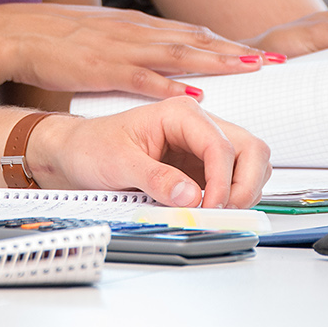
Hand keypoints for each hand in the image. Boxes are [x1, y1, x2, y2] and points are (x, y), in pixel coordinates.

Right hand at [0, 3, 270, 96]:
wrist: (18, 33)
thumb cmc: (58, 38)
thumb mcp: (106, 39)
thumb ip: (135, 50)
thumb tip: (162, 65)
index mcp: (139, 27)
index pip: (194, 34)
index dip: (229, 44)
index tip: (260, 55)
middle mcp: (138, 33)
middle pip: (198, 40)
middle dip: (237, 51)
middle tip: (273, 61)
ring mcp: (123, 48)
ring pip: (180, 54)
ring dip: (217, 62)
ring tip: (249, 70)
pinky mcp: (104, 68)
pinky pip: (143, 78)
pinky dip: (170, 87)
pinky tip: (192, 96)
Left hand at [23, 100, 271, 208]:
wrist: (76, 153)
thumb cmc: (93, 147)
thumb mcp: (118, 162)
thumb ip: (154, 178)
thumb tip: (190, 195)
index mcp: (181, 113)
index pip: (221, 144)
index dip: (222, 179)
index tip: (209, 206)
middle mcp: (199, 126)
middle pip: (251, 148)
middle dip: (246, 183)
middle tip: (225, 211)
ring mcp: (203, 147)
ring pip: (251, 163)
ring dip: (245, 190)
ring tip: (218, 212)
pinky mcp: (201, 168)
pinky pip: (234, 180)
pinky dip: (233, 196)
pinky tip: (211, 209)